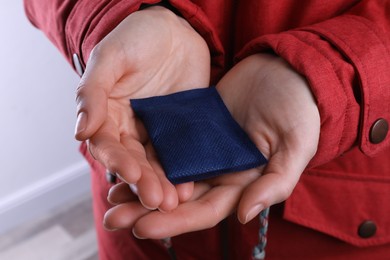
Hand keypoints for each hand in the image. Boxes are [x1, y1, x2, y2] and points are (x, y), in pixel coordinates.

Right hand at [75, 6, 209, 210]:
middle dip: (143, 182)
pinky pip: (180, 154)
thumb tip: (79, 130)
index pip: (108, 144)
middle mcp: (130, 127)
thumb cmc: (138, 37)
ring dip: (163, 184)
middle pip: (133, 161)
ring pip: (156, 163)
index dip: (118, 160)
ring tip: (173, 202)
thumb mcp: (110, 57)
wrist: (176, 29)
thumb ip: (92, 92)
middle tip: (157, 200)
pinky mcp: (180, 131)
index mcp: (107, 113)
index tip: (130, 175)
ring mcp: (156, 131)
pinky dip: (183, 170)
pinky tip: (190, 185)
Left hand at [103, 53, 320, 237]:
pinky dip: (146, 156)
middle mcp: (219, 172)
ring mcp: (204, 150)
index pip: (204, 210)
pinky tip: (123, 159)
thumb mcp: (296, 145)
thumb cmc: (298, 109)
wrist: (287, 71)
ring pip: (167, 175)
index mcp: (242, 183)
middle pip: (179, 199)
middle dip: (146, 210)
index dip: (175, 222)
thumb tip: (244, 216)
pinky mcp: (193, 127)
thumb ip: (275, 182)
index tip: (143, 227)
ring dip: (139, 186)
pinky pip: (166, 145)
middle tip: (113, 217)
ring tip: (110, 194)